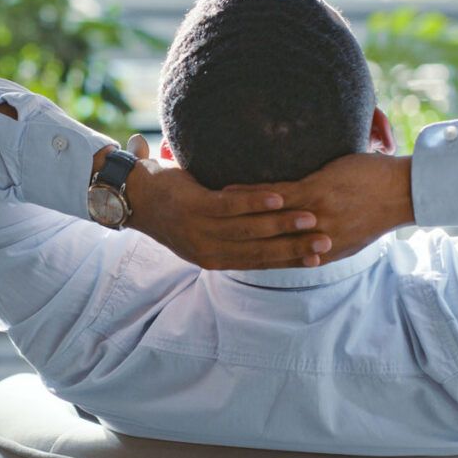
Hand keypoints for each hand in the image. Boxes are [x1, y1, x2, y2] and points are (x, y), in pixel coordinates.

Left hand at [118, 135, 331, 269]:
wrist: (131, 194)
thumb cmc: (172, 206)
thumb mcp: (203, 228)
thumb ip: (232, 231)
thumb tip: (268, 229)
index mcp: (213, 258)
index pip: (259, 262)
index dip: (290, 261)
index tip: (318, 259)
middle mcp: (208, 250)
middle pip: (260, 251)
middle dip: (295, 248)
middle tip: (326, 243)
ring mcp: (200, 230)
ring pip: (249, 231)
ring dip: (282, 225)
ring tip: (311, 219)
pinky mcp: (193, 207)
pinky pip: (230, 206)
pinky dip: (256, 203)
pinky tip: (279, 198)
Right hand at [225, 153, 413, 264]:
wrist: (404, 192)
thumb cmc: (379, 207)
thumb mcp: (351, 236)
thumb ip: (326, 241)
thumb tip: (309, 242)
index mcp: (324, 253)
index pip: (280, 257)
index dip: (254, 253)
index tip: (231, 247)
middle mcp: (316, 240)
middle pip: (267, 242)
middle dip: (238, 236)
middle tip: (210, 230)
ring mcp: (315, 217)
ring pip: (266, 219)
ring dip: (238, 214)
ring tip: (213, 208)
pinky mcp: (316, 193)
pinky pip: (275, 195)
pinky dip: (252, 194)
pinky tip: (230, 189)